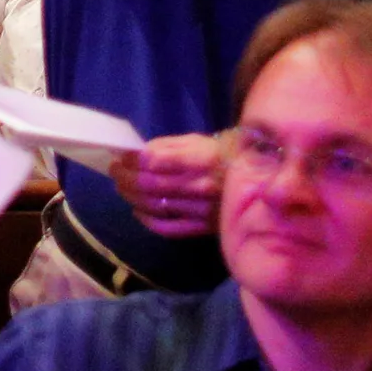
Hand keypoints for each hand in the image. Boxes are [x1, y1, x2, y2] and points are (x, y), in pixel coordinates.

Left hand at [109, 133, 227, 240]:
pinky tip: (138, 211)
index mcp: (201, 160)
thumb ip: (165, 147)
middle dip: (125, 178)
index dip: (132, 160)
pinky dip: (147, 221)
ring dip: (131, 197)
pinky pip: (168, 228)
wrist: (256, 180)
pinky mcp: (202, 227)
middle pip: (150, 185)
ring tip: (121, 187)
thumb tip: (134, 155)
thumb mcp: (195, 141)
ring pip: (155, 207)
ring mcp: (201, 210)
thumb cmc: (220, 155)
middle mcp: (201, 186)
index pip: (156, 162)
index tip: (121, 157)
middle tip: (114, 171)